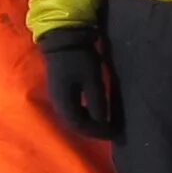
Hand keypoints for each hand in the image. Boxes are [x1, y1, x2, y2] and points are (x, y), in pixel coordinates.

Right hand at [38, 25, 118, 139]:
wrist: (63, 38)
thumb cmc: (80, 59)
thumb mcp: (93, 81)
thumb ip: (97, 103)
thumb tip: (102, 123)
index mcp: (64, 103)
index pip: (81, 126)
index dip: (98, 133)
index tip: (115, 135)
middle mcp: (57, 103)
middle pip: (75, 124)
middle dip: (94, 130)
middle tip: (112, 131)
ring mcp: (57, 95)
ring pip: (73, 116)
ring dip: (89, 121)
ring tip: (105, 123)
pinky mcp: (60, 88)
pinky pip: (72, 107)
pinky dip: (84, 112)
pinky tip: (94, 110)